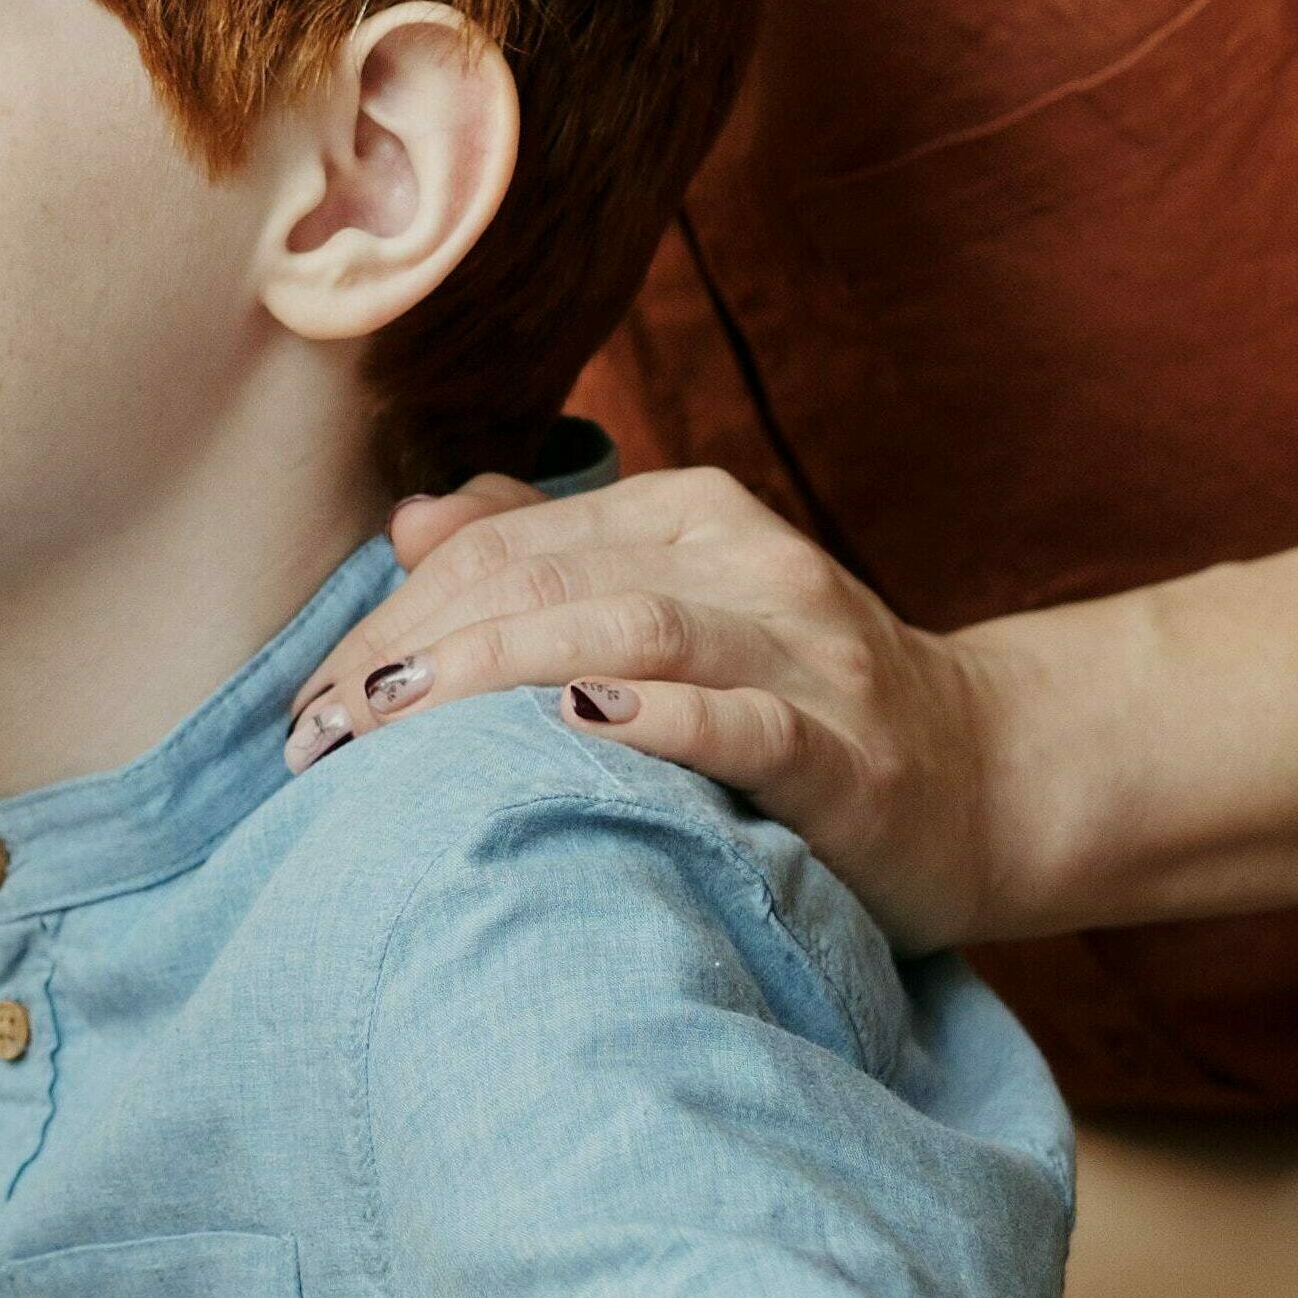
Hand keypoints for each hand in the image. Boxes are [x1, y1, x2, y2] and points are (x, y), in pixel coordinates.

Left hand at [288, 461, 1032, 942]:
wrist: (986, 779)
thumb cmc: (796, 701)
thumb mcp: (677, 604)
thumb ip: (551, 553)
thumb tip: (414, 523)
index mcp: (692, 518)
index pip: (505, 541)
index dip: (393, 614)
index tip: (311, 704)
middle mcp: (748, 566)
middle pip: (547, 575)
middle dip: (416, 648)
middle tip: (322, 733)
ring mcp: (805, 657)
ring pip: (631, 627)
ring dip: (497, 669)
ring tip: (398, 719)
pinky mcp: (850, 758)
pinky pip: (747, 725)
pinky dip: (659, 719)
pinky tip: (579, 724)